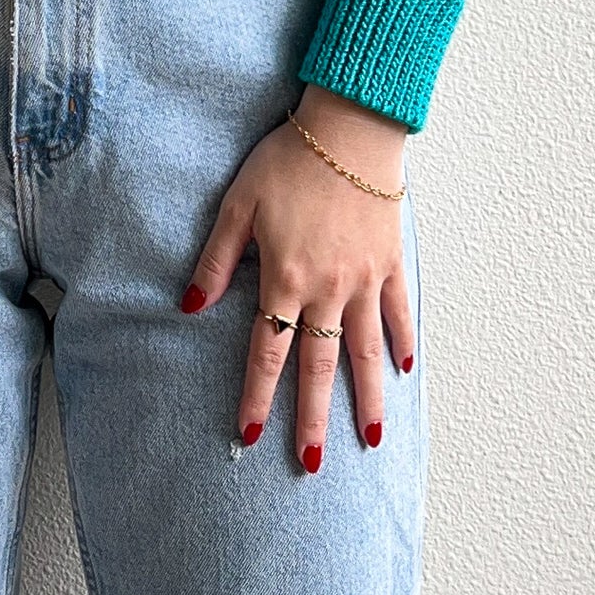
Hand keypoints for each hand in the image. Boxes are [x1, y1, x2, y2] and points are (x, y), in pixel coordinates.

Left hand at [181, 84, 415, 470]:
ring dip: (367, 398)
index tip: (248, 435)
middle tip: (310, 465)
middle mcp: (328, 290)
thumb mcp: (238, 204)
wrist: (350, 129)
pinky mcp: (391, 262)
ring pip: (366, 352)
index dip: (256, 396)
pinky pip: (398, 312)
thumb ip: (216, 260)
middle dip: (313, 419)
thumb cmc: (288, 160)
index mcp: (285, 278)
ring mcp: (365, 280)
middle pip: (319, 367)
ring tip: (370, 440)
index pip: (268, 352)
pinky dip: (403, 343)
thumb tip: (190, 307)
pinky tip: (403, 370)